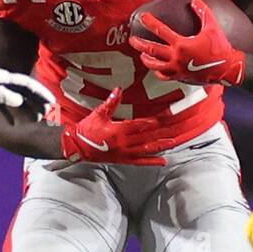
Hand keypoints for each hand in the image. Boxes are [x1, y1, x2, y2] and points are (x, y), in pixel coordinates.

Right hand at [55, 87, 178, 166]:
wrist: (77, 147)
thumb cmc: (87, 130)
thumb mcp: (98, 114)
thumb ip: (111, 102)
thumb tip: (119, 89)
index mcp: (118, 130)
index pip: (138, 125)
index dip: (152, 122)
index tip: (164, 119)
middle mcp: (124, 143)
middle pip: (146, 137)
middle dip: (162, 133)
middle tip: (175, 129)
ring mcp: (125, 153)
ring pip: (147, 149)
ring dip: (161, 146)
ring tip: (174, 142)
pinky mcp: (123, 161)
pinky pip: (140, 162)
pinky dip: (152, 162)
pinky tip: (163, 161)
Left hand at [134, 0, 245, 85]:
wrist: (227, 68)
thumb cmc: (220, 47)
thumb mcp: (213, 27)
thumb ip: (203, 12)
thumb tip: (195, 2)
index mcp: (182, 44)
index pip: (161, 31)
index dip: (151, 22)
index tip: (143, 17)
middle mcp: (176, 57)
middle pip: (152, 50)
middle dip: (140, 44)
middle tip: (132, 39)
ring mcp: (177, 68)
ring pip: (155, 65)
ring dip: (146, 59)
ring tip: (141, 54)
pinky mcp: (181, 76)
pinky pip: (165, 76)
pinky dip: (158, 72)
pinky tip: (155, 68)